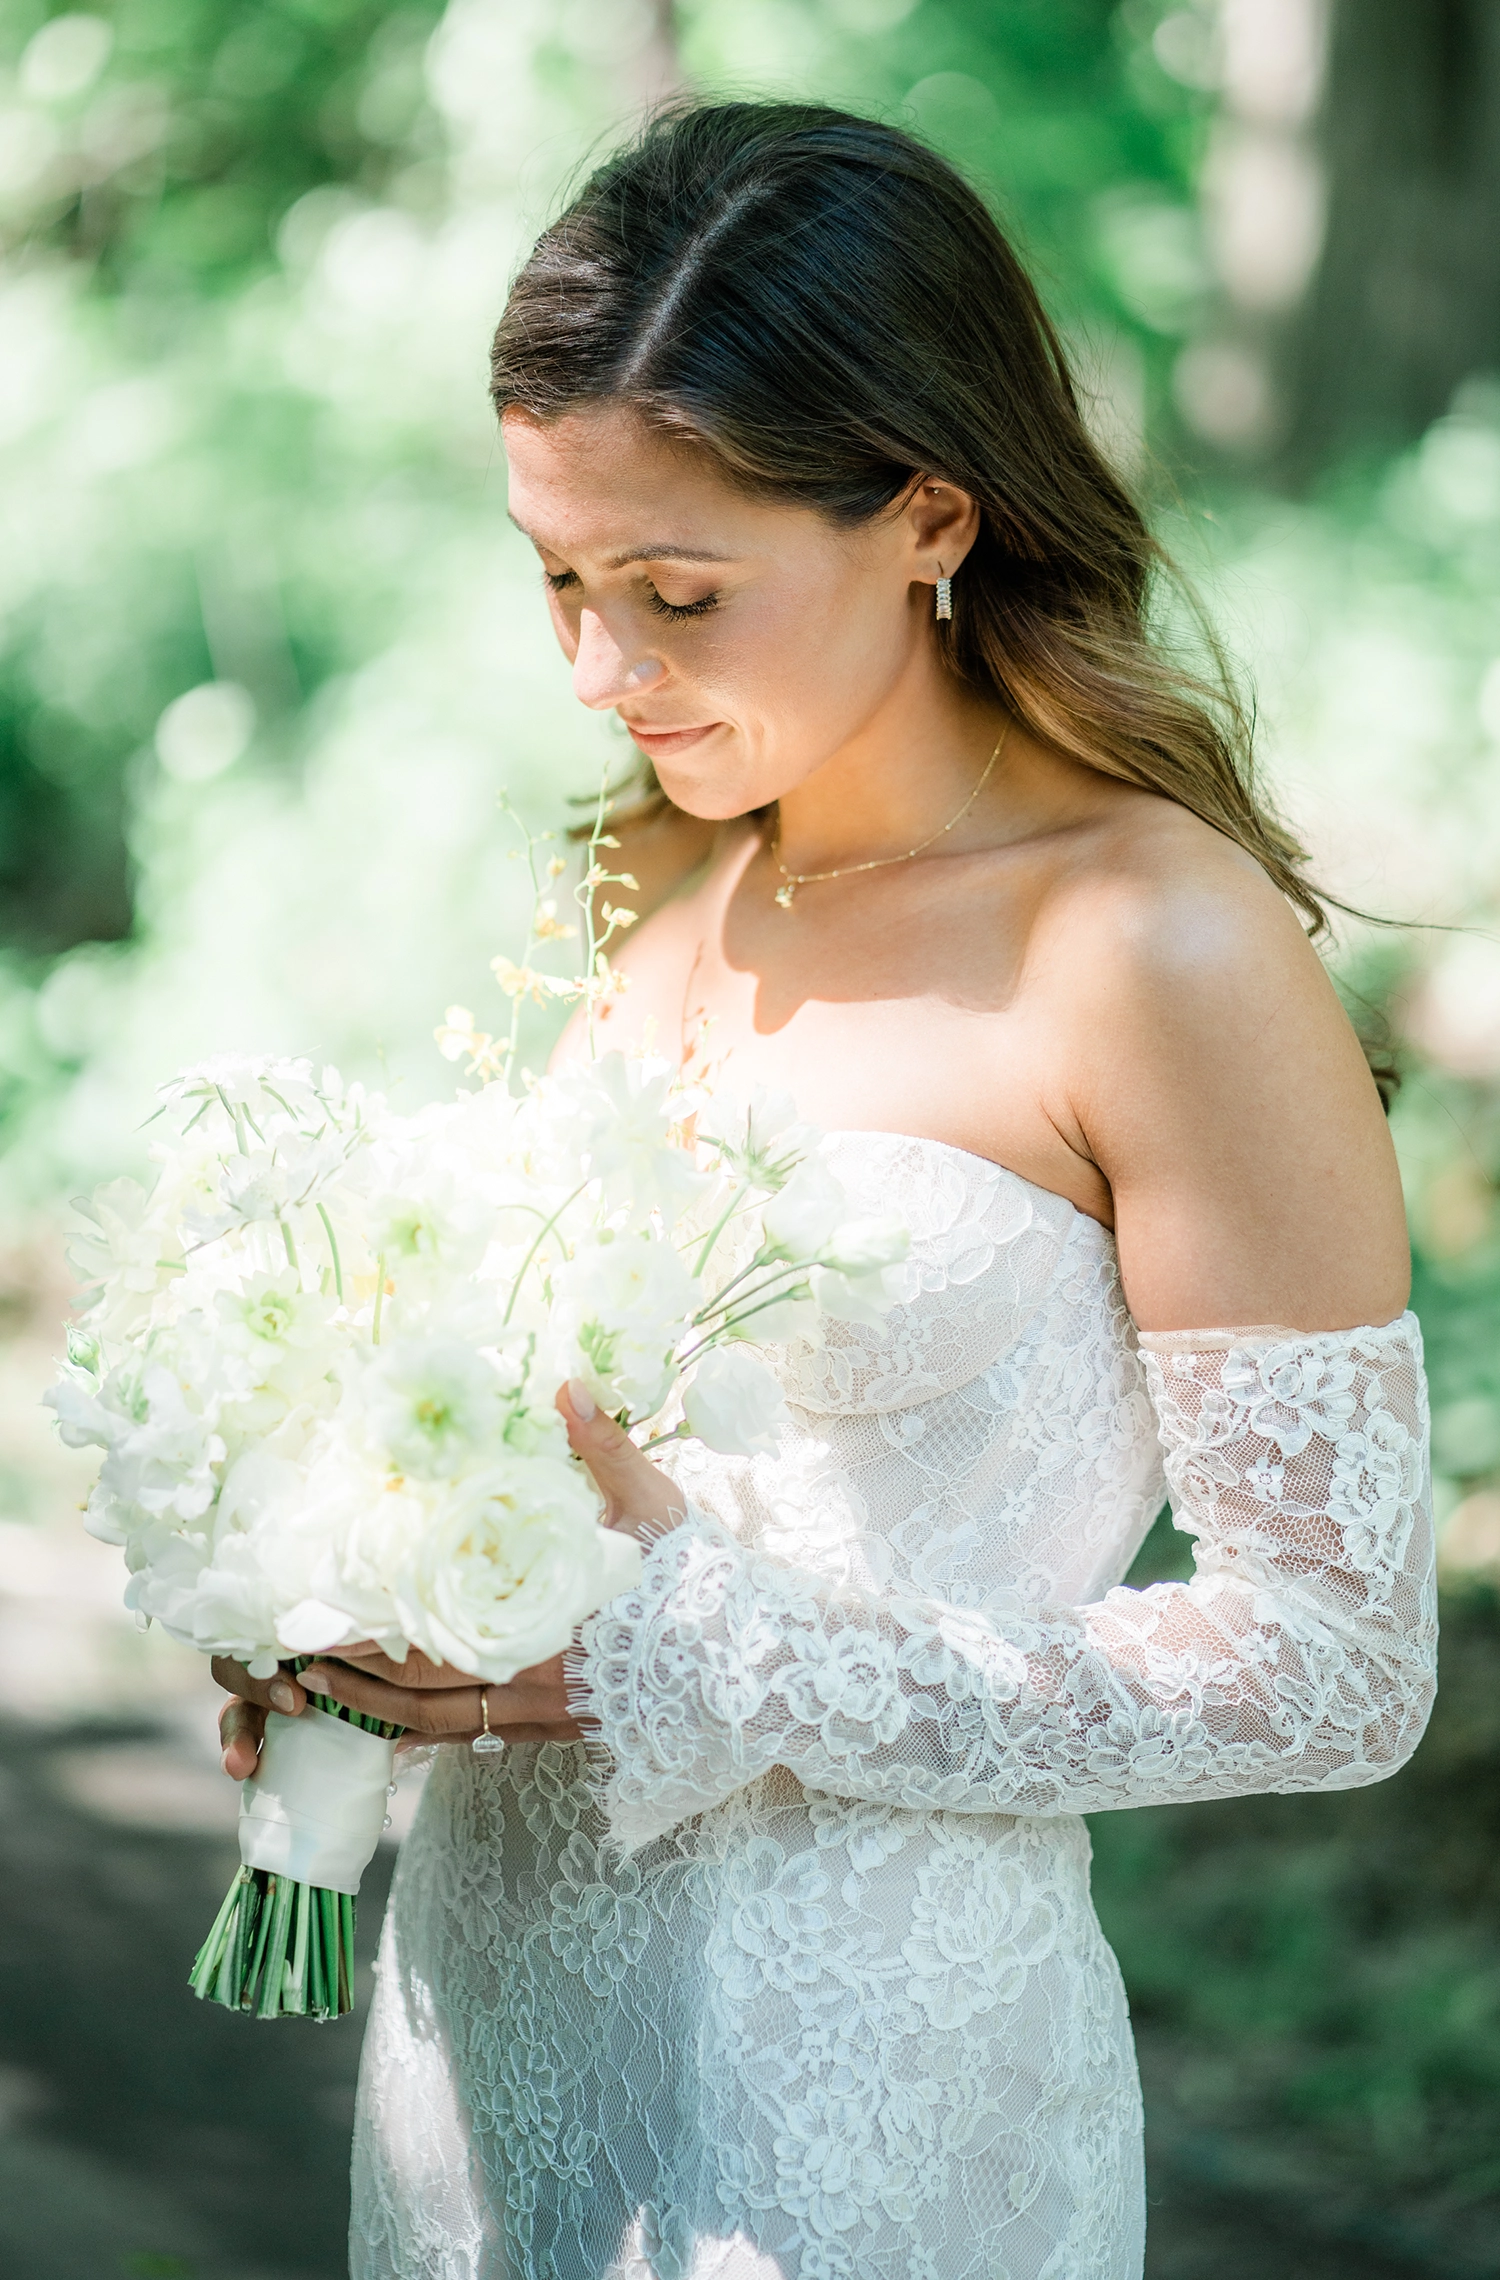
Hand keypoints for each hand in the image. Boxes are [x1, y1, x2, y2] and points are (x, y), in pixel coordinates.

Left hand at [211, 1379, 683, 1775]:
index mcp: (549, 1620)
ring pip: (439, 1724)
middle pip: (419, 1689)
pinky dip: (424, 1734)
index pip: (438, 1634)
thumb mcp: (656, 1503)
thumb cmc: (703, 1579)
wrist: (754, 1661)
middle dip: (352, 1675)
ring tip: (319, 1691)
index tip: (321, 1617)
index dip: (372, 1632)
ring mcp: (545, 1713)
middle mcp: (536, 1678)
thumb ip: (605, 1446)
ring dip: (374, 1710)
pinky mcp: (557, 1731)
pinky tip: (391, 1724)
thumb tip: (565, 1383)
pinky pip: (476, 1738)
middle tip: (293, 1659)